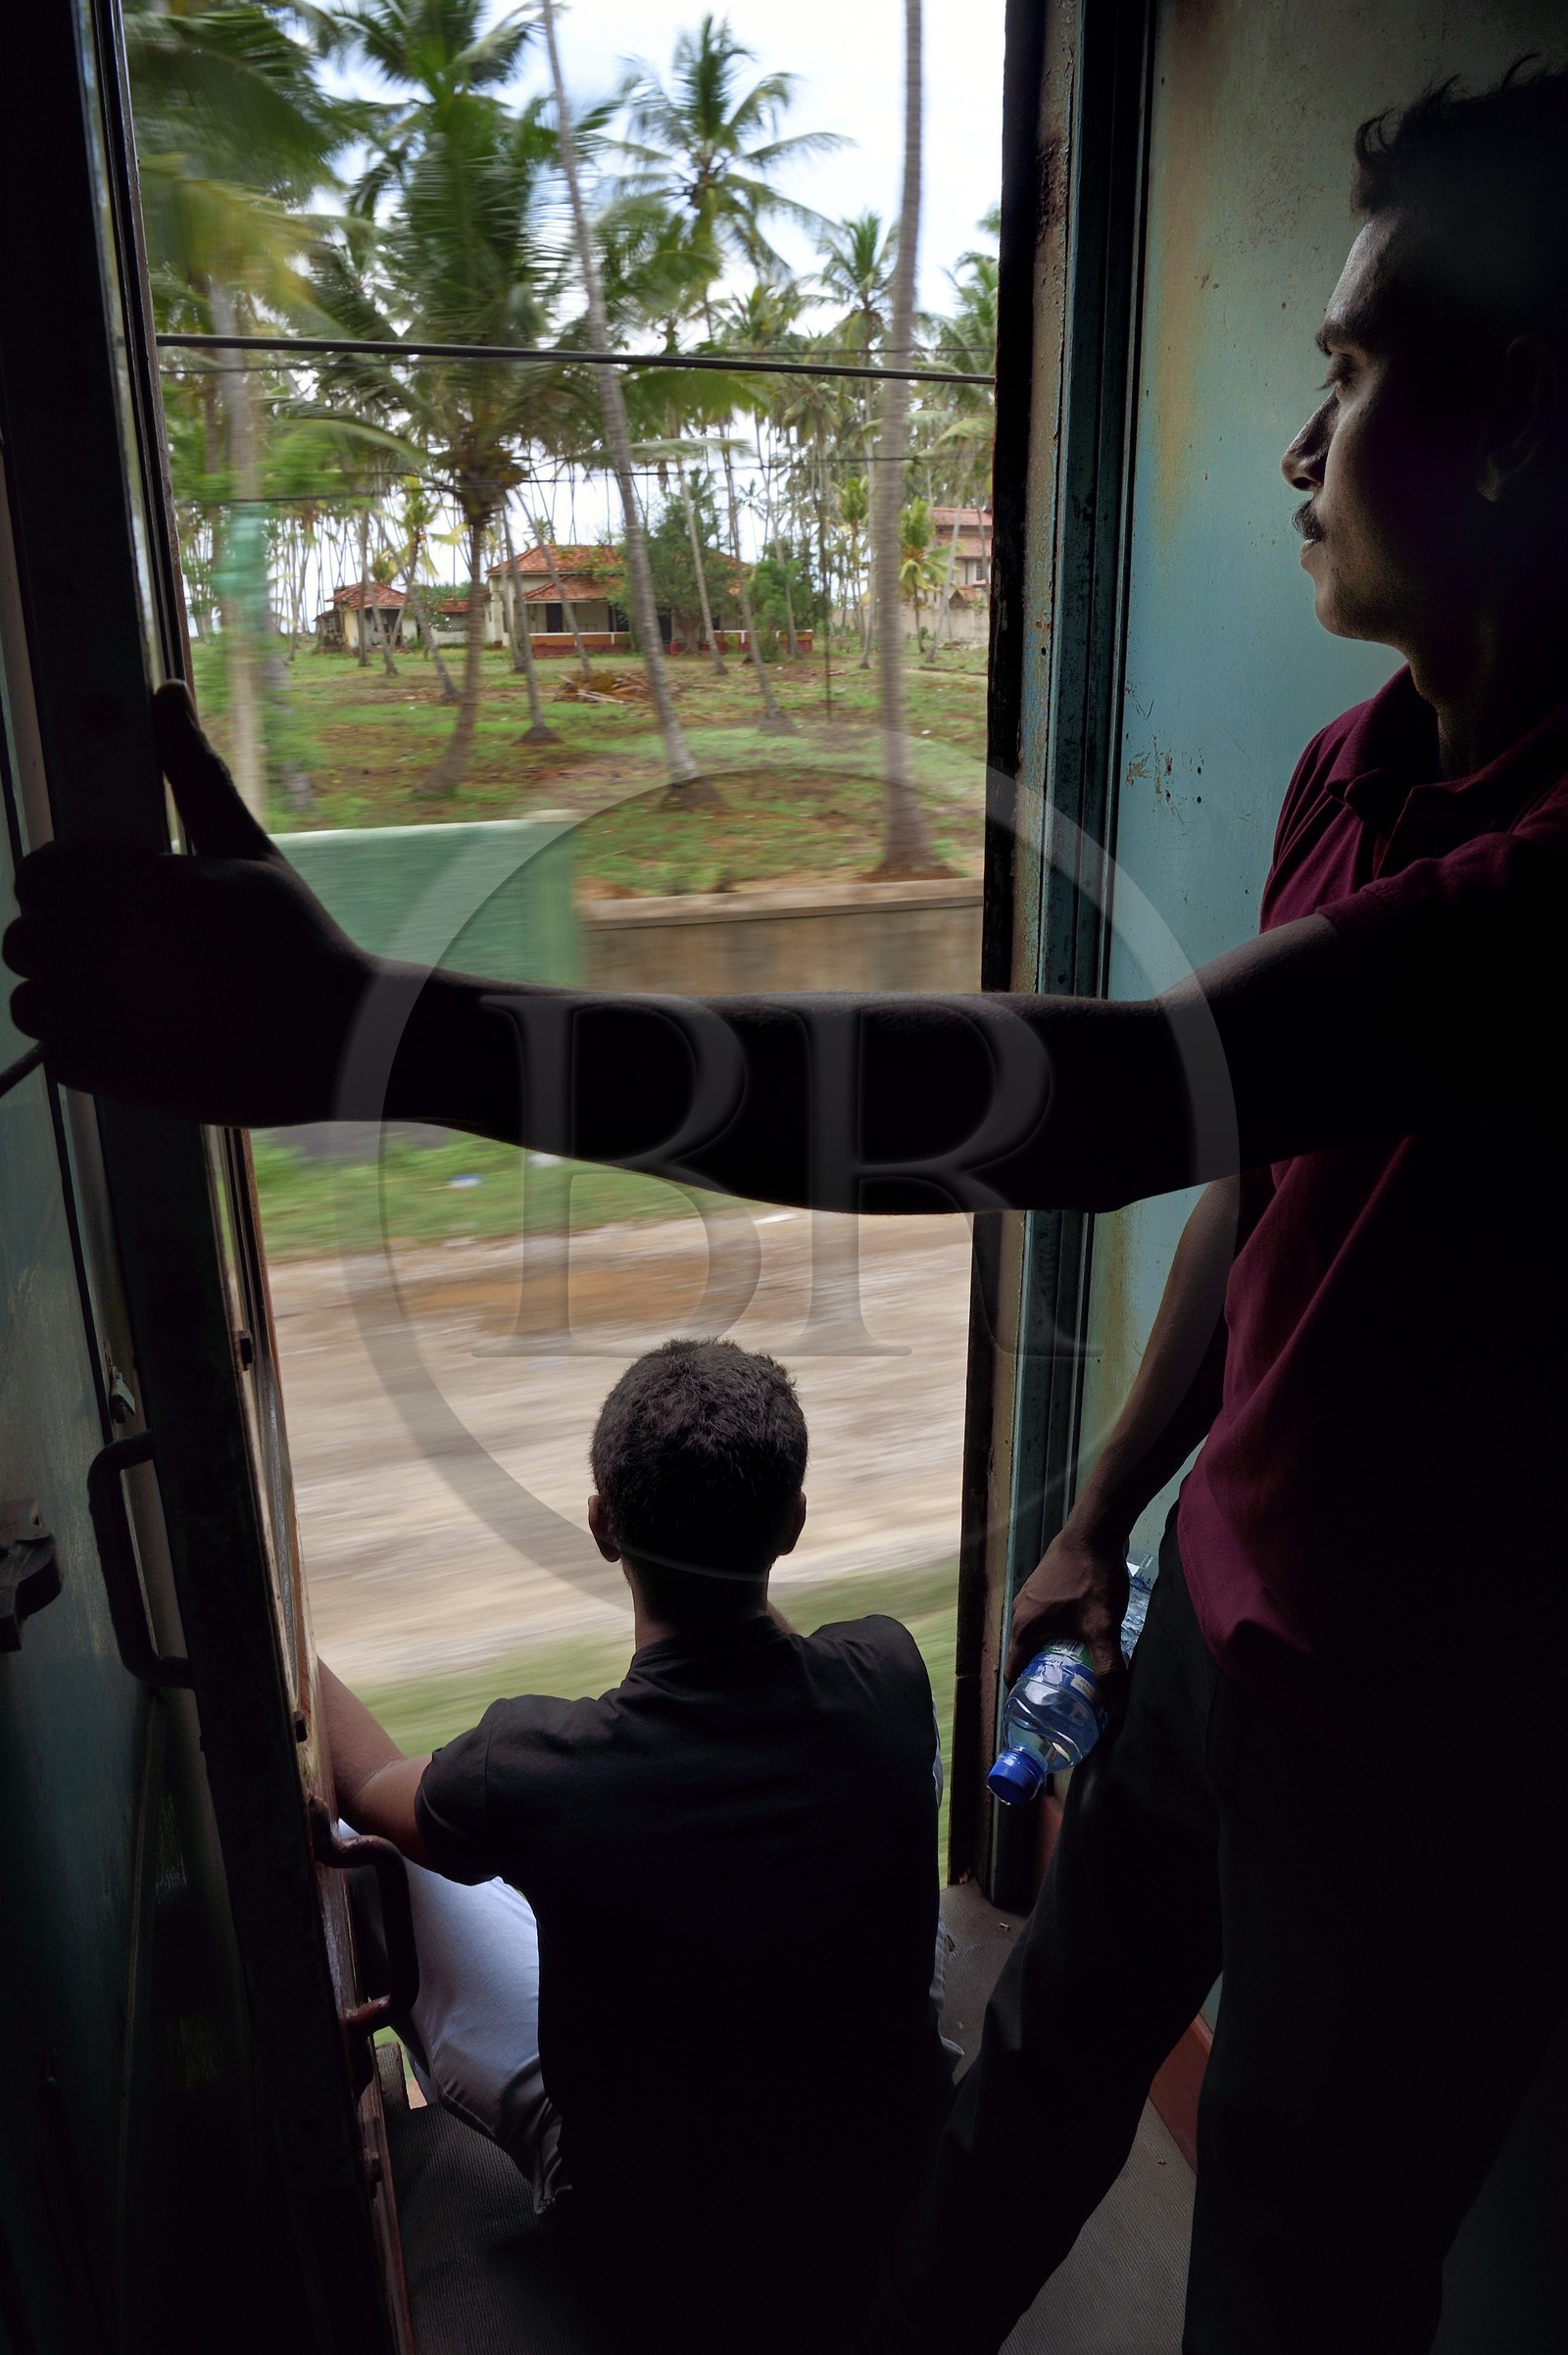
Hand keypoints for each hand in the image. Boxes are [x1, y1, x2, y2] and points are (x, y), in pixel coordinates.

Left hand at [4, 683, 375, 1125]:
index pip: (39, 875)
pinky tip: (137, 1034)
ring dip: (63, 997)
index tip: (101, 896)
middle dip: (62, 940)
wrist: (340, 1042)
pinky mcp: (114, 1076)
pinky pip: (55, 1055)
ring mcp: (105, 1020)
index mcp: (136, 889)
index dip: (63, 883)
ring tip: (124, 995)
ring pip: (29, 1002)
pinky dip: (84, 1048)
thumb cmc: (296, 940)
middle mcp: (108, 953)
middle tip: (121, 949)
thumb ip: (193, 773)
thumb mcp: (246, 849)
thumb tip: (165, 695)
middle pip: (24, 939)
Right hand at [1004, 1518, 1130, 1707]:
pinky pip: (1044, 1618)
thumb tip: (1117, 1709)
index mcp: (1024, 1626)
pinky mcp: (1045, 1584)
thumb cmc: (1092, 1579)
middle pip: (1025, 1654)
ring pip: (1036, 1634)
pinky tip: (1079, 1637)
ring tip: (1074, 1671)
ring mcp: (1031, 1595)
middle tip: (1064, 1697)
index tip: (1040, 1712)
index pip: (1013, 1671)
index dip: (1024, 1694)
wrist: (1096, 1529)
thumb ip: (1108, 1667)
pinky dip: (1056, 1633)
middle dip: (1042, 1676)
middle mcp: (1021, 1611)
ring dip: (1050, 1653)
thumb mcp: (1102, 1627)